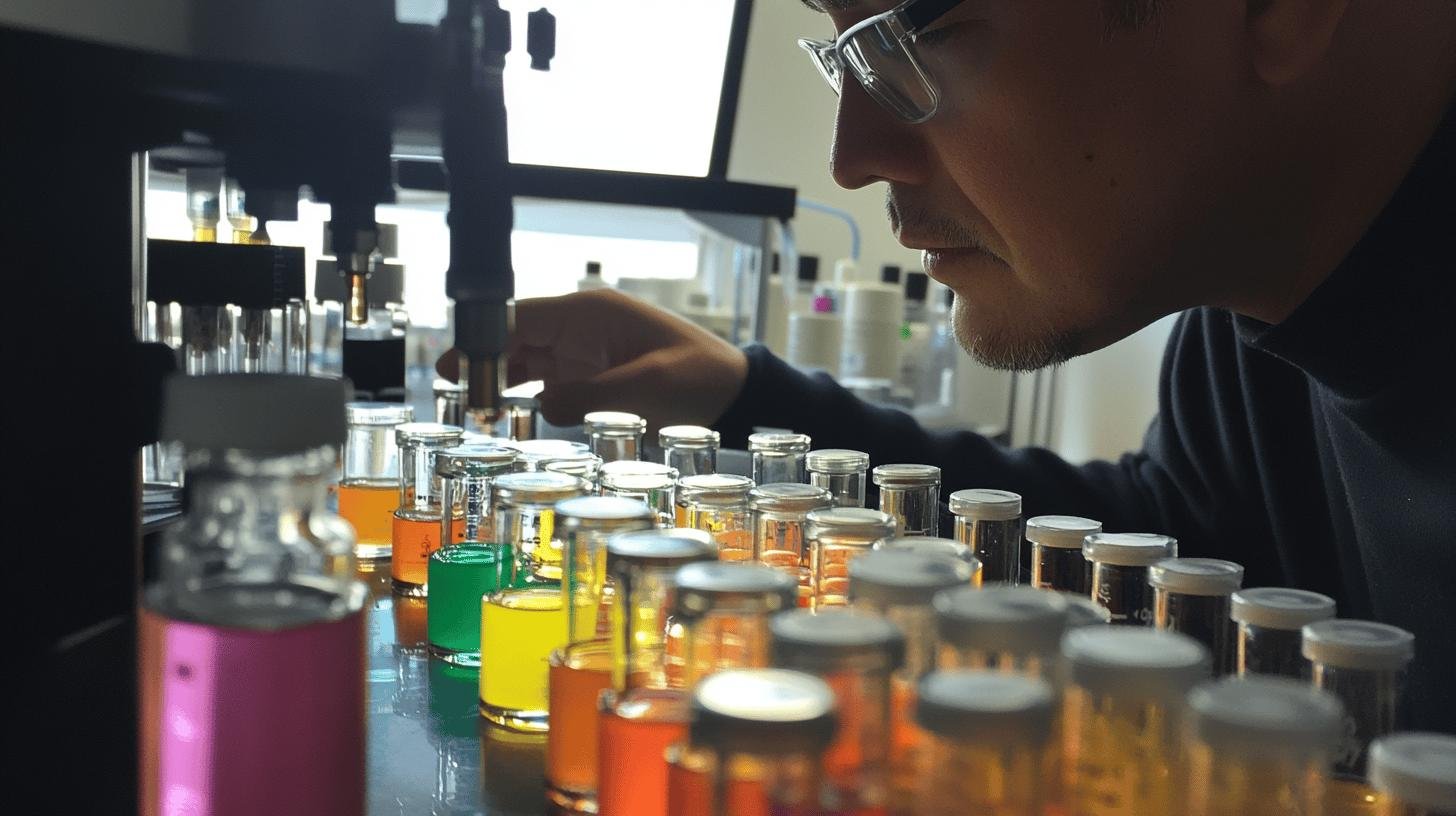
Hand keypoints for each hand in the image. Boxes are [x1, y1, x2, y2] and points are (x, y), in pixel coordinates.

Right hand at [438, 289, 748, 429]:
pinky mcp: (591, 379)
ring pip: (525, 360)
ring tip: (469, 404)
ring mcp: (583, 354)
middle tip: (451, 387)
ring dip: (499, 379)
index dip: (485, 336)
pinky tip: (500, 412)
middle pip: (516, 338)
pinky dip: (522, 395)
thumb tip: (542, 405)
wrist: (733, 393)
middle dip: (483, 359)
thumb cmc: (699, 377)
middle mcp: (580, 328)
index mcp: (591, 314)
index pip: (523, 317)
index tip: (458, 360)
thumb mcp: (648, 386)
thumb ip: (592, 395)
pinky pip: (545, 382)